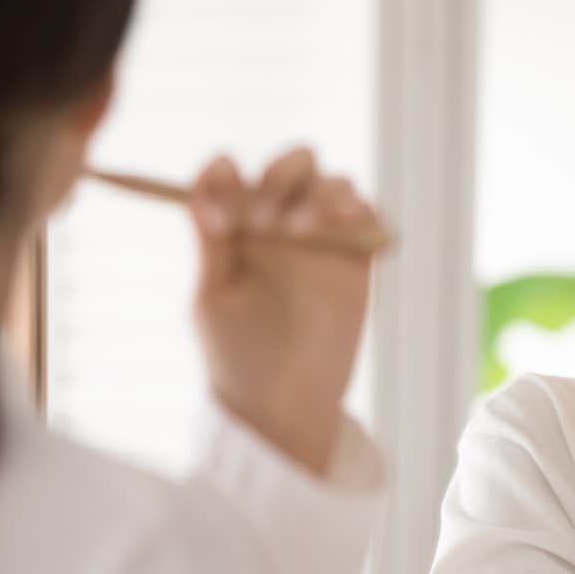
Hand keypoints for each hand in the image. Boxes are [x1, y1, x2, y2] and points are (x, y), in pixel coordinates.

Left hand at [188, 147, 378, 475]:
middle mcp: (278, 223)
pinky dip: (361, 210)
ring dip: (322, 194)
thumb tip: (206, 186)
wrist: (283, 407)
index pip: (229, 176)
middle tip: (266, 219)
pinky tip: (341, 228)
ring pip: (333, 184)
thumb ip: (212, 244)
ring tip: (302, 231)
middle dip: (280, 178)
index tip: (220, 218)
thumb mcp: (213, 300)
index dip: (223, 177)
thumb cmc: (236, 355)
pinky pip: (368, 216)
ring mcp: (321, 238)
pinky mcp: (357, 258)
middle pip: (290, 167)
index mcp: (235, 226)